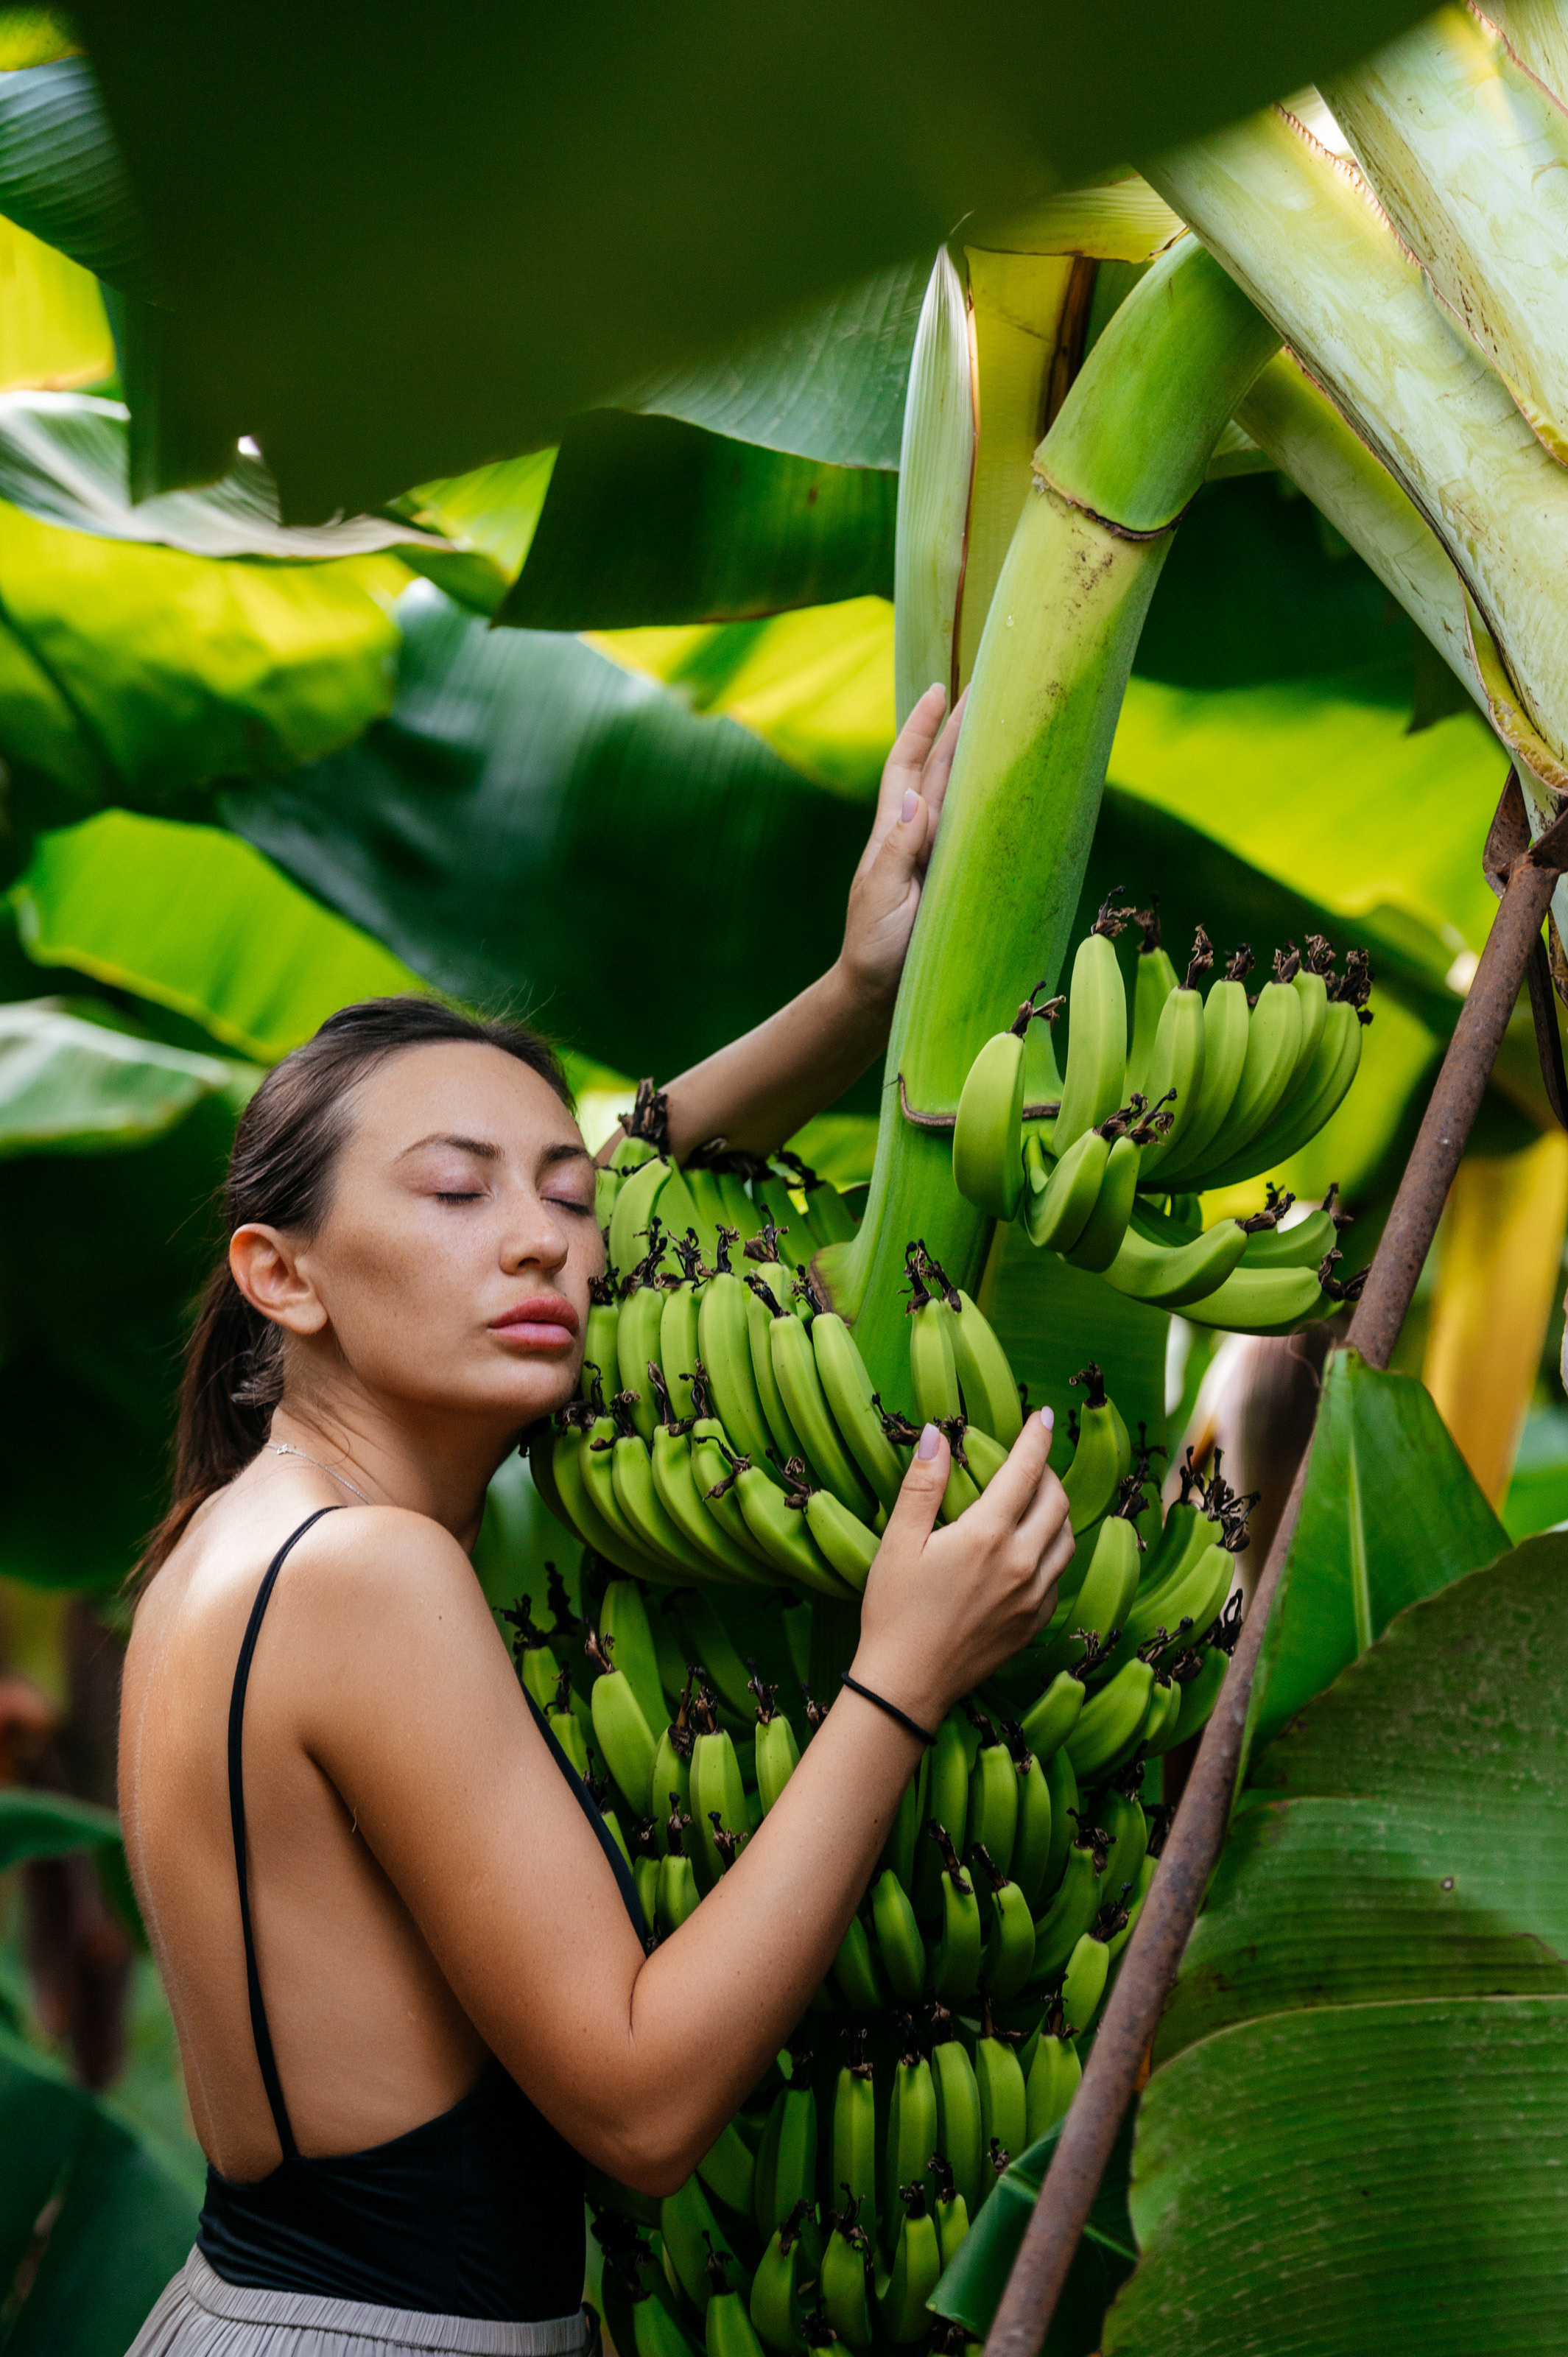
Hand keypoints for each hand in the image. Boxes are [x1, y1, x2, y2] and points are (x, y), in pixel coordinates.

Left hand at [838, 683, 966, 1009]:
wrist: (876, 996)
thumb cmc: (874, 949)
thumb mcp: (883, 897)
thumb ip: (899, 850)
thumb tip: (915, 796)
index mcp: (893, 835)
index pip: (909, 768)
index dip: (923, 729)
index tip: (941, 692)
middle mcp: (915, 839)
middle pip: (938, 773)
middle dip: (957, 731)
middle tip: (985, 690)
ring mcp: (934, 859)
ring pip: (956, 798)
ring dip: (973, 761)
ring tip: (998, 725)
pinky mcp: (950, 881)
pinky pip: (971, 834)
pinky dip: (986, 807)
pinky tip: (1006, 793)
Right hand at [850, 1410, 1073, 1729]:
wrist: (906, 1686)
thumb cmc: (894, 1612)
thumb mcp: (899, 1542)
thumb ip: (923, 1485)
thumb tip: (937, 1434)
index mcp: (987, 1536)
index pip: (1025, 1471)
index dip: (1036, 1439)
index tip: (1041, 1415)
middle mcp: (1021, 1563)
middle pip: (1056, 1502)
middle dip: (1048, 1473)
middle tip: (1030, 1462)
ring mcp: (1033, 1597)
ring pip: (1066, 1539)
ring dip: (1056, 1512)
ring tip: (1035, 1502)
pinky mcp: (1034, 1624)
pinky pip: (1059, 1577)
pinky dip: (1053, 1553)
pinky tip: (1030, 1552)